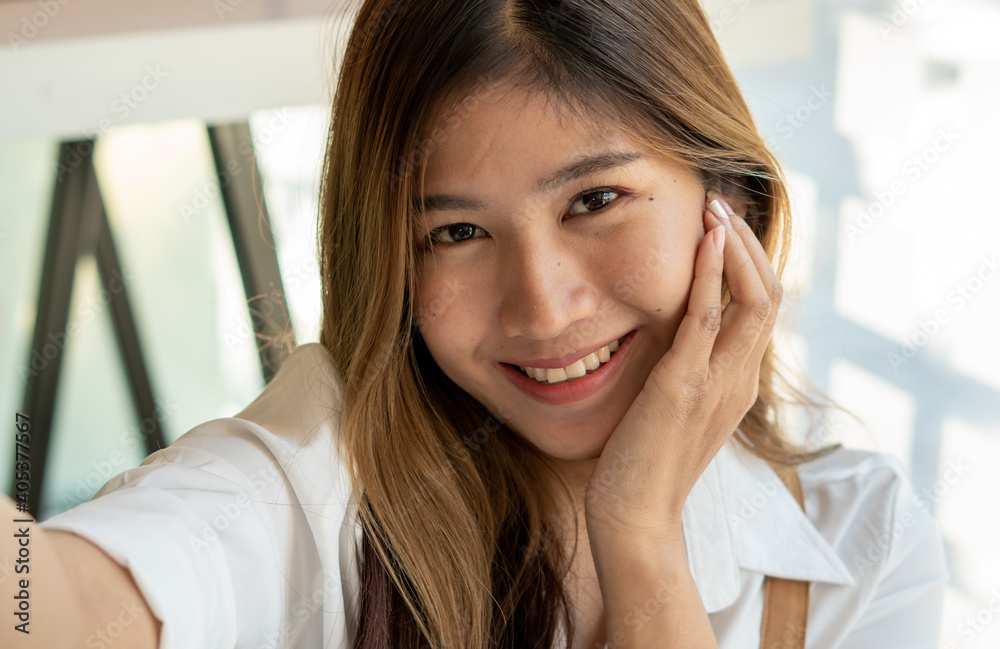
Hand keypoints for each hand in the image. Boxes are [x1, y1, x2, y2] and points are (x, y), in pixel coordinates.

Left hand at [585, 192, 782, 542]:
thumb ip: (689, 370)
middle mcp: (739, 380)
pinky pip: (709, 319)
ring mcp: (716, 383)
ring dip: (734, 247)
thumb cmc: (646, 462)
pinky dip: (710, 275)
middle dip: (747, 244)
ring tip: (714, 208)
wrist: (634, 514)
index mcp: (739, 384)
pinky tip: (702, 241)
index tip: (725, 226)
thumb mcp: (678, 409)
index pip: (764, 309)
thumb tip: (678, 332)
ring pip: (752, 300)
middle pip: (769, 295)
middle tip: (720, 203)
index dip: (751, 263)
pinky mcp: (683, 386)